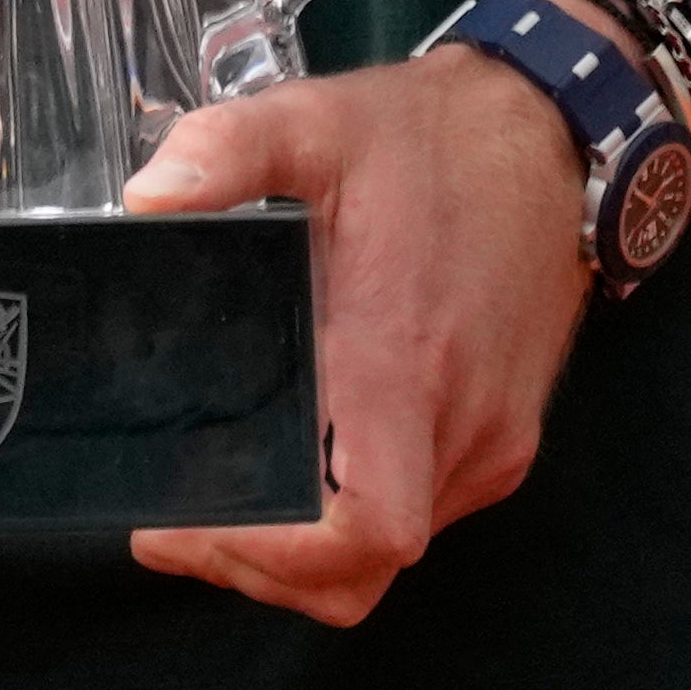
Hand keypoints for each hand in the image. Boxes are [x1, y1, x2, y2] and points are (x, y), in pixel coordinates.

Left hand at [121, 40, 590, 618]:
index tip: (182, 528)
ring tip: (212, 505)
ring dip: (303, 553)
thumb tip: (143, 199)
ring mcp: (491, 441)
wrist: (547, 141)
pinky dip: (349, 521)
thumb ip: (224, 150)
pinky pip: (423, 513)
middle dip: (263, 567)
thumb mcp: (310, 121)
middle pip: (365, 565)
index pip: (367, 527)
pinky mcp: (503, 437)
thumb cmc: (422, 139)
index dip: (275, 554)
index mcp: (404, 364)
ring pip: (393, 554)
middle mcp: (460, 426)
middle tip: (170, 528)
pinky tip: (287, 468)